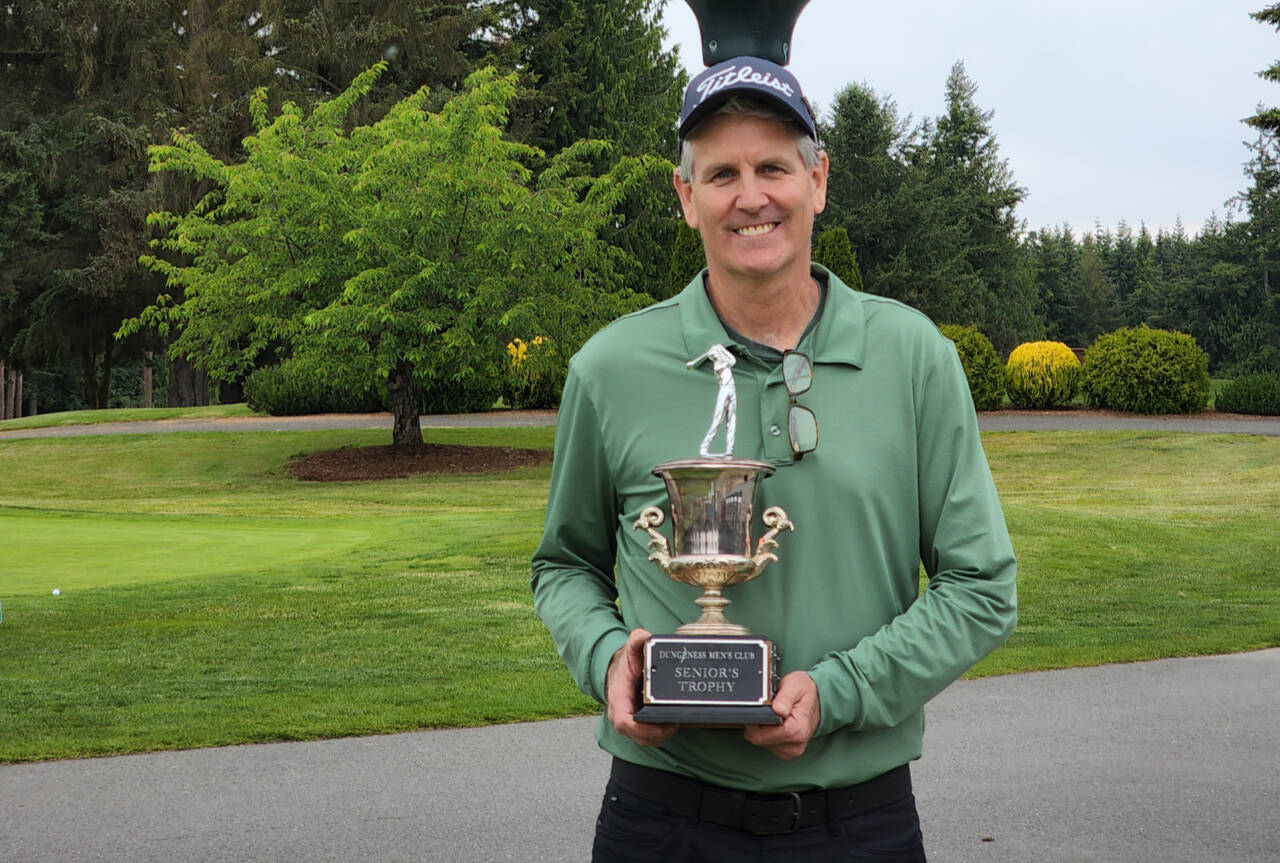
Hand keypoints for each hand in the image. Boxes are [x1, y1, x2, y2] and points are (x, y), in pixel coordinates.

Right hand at [605, 628, 677, 747]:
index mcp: (618, 697)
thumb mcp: (631, 649)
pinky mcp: (637, 724)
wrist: (620, 669)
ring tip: (674, 724)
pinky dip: (660, 734)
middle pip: (636, 735)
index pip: (623, 721)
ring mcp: (629, 720)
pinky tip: (671, 724)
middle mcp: (620, 713)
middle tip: (673, 724)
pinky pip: (647, 737)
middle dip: (656, 734)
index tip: (657, 724)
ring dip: (660, 736)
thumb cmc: (626, 662)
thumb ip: (637, 640)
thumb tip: (645, 636)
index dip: (639, 728)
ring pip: (643, 739)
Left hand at [743, 671, 820, 759]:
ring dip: (762, 727)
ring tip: (774, 714)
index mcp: (797, 730)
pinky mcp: (786, 752)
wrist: (817, 700)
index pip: (762, 735)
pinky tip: (775, 722)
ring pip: (761, 742)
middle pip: (759, 739)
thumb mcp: (796, 685)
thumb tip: (776, 710)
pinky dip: (767, 732)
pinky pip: (766, 744)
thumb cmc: (805, 692)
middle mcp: (795, 744)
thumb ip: (784, 698)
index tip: (760, 708)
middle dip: (758, 722)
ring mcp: (791, 750)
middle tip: (768, 708)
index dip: (755, 720)